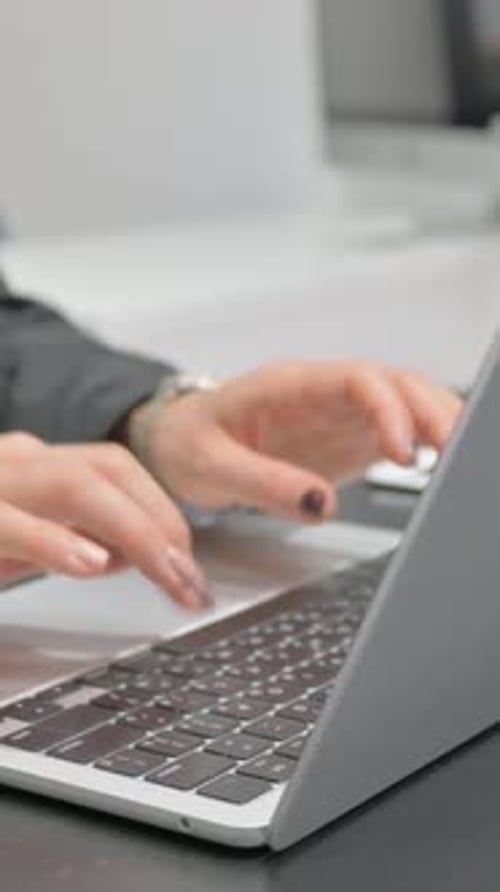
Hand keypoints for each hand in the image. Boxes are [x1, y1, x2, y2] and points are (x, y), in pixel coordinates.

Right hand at [0, 434, 208, 607]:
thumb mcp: (17, 547)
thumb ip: (69, 540)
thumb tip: (127, 554)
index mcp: (33, 466)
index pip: (117, 472)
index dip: (165, 515)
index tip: (193, 569)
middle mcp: (16, 463)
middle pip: (109, 470)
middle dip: (163, 522)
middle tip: (192, 578)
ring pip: (72, 484)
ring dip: (133, 530)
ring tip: (167, 573)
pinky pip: (8, 522)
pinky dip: (53, 541)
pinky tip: (89, 563)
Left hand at [128, 360, 461, 520]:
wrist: (179, 440)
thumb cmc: (190, 442)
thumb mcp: (212, 466)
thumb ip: (263, 483)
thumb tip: (320, 504)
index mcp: (289, 386)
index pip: (357, 379)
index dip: (388, 409)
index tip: (402, 450)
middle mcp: (321, 393)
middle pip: (395, 385)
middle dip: (432, 413)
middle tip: (458, 455)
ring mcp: (338, 414)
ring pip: (404, 403)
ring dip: (436, 424)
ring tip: (460, 462)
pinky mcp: (345, 438)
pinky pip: (396, 432)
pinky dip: (424, 443)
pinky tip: (440, 465)